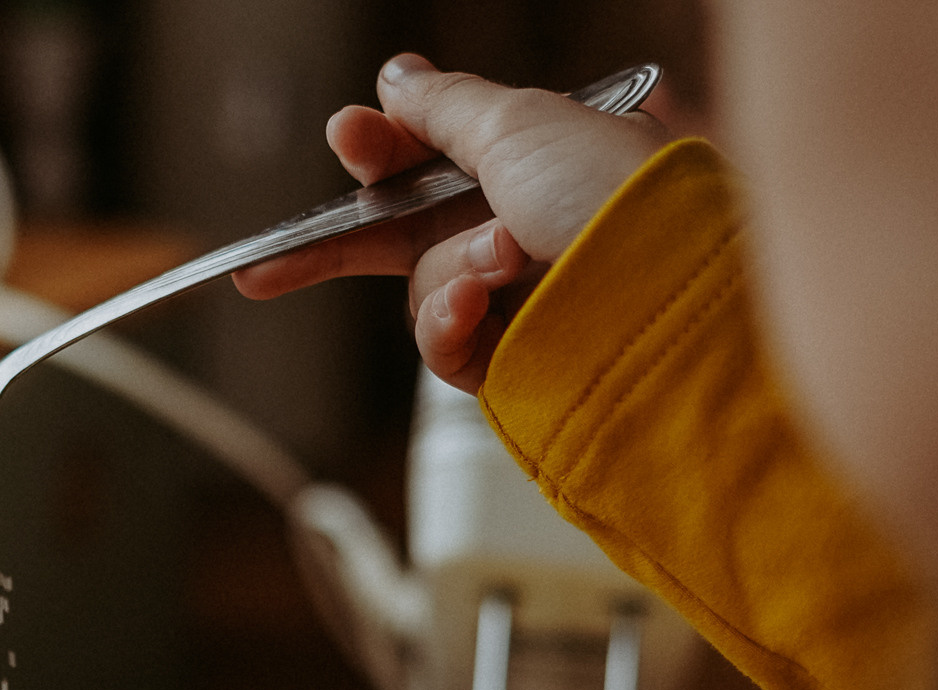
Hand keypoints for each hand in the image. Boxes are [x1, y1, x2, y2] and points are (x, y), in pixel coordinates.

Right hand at [235, 54, 667, 389]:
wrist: (671, 302)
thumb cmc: (618, 200)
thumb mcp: (519, 123)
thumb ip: (444, 107)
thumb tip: (396, 78)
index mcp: (533, 167)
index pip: (430, 161)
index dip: (379, 153)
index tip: (346, 139)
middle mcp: (524, 233)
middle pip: (404, 238)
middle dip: (343, 242)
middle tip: (265, 267)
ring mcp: (519, 302)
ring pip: (422, 289)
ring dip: (448, 268)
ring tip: (503, 258)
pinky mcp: (516, 363)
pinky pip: (442, 346)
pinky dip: (451, 322)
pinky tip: (482, 306)